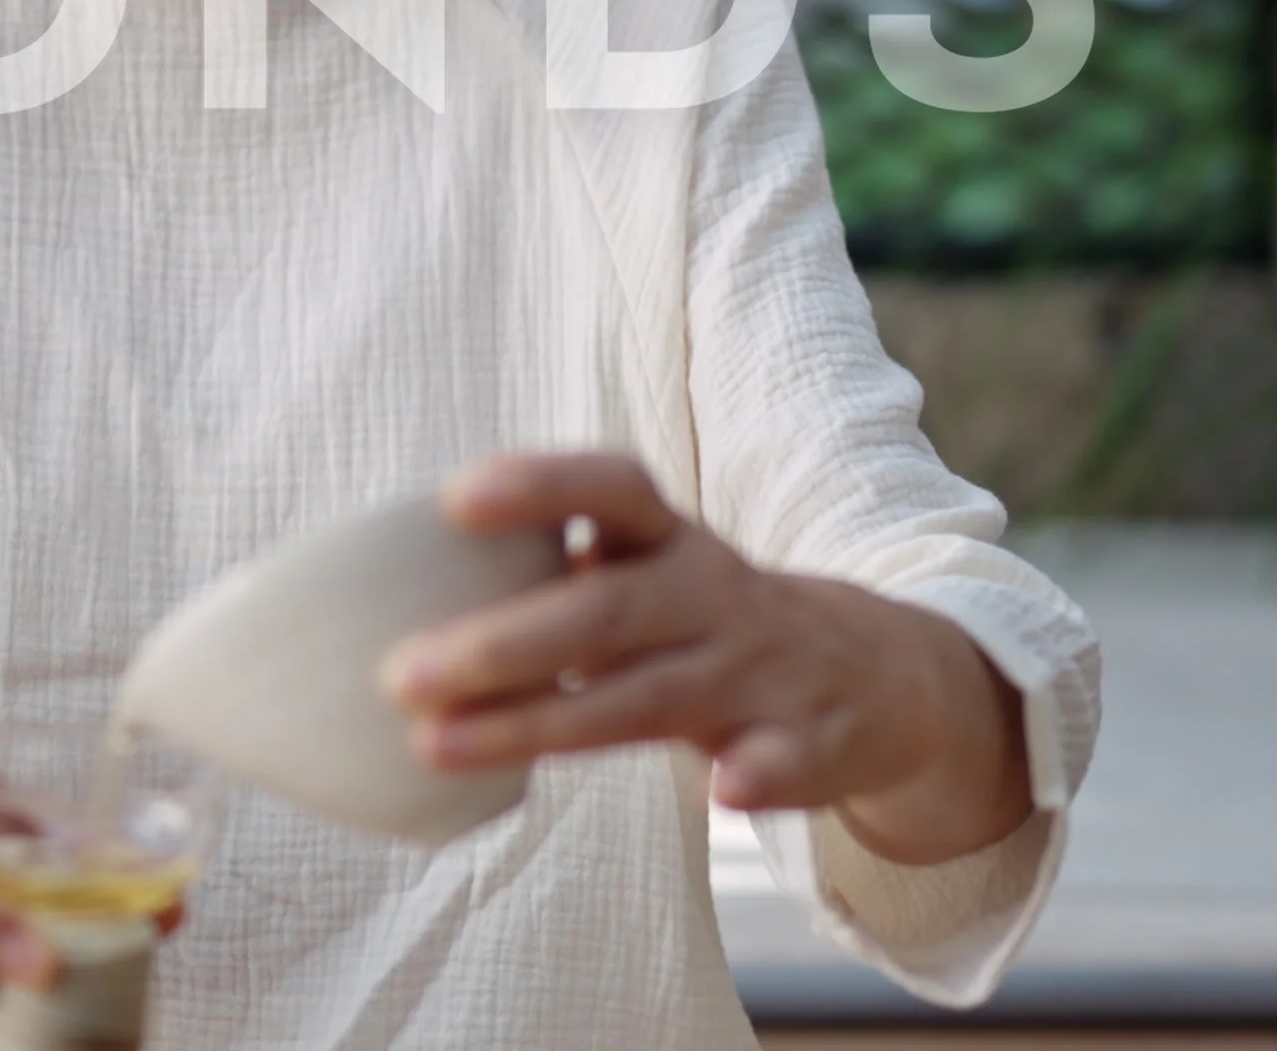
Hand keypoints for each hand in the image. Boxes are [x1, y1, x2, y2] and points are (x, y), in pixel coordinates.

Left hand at [375, 451, 1030, 866]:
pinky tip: (728, 790)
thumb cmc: (711, 623)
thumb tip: (407, 597)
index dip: (539, 486)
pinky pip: (786, 758)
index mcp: (672, 542)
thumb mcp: (651, 573)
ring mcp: (762, 671)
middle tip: (398, 676)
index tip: (452, 499)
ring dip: (549, 722)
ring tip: (445, 745)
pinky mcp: (810, 743)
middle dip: (501, 643)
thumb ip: (559, 576)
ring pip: (653, 695)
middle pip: (605, 610)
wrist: (878, 676)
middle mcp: (712, 596)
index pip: (612, 488)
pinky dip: (759, 774)